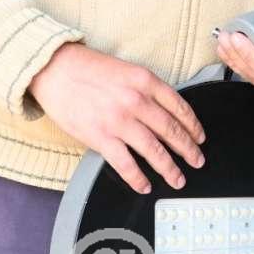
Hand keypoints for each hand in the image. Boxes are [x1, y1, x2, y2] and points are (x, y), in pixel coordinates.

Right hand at [29, 43, 204, 193]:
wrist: (53, 69)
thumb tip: (163, 112)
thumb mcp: (125, 69)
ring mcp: (119, 121)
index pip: (179, 107)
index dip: (193, 126)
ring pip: (154, 150)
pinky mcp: (101, 137)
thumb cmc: (86, 68)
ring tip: (178, 179)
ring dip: (169, 168)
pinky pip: (126, 163)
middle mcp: (136, 101)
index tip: (199, 137)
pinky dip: (138, 178)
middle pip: (171, 131)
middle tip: (197, 161)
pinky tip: (145, 185)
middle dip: (188, 150)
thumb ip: (145, 89)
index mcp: (144, 80)